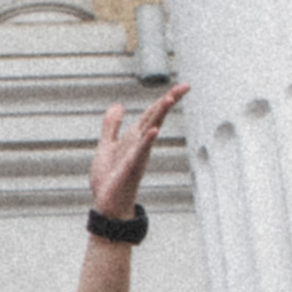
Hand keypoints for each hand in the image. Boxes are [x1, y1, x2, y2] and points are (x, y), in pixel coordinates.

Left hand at [91, 85, 187, 222]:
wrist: (106, 204)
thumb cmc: (109, 179)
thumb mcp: (106, 145)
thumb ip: (112, 125)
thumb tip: (119, 105)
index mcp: (134, 137)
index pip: (151, 113)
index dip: (163, 99)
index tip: (180, 87)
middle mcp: (139, 143)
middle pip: (156, 117)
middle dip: (169, 101)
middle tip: (185, 87)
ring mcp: (138, 154)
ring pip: (151, 130)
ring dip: (160, 114)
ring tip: (170, 99)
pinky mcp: (131, 167)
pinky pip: (140, 151)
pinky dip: (147, 141)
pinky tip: (153, 131)